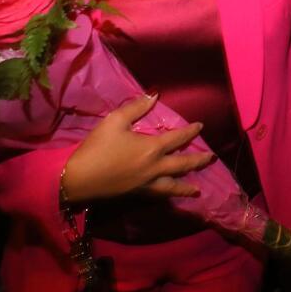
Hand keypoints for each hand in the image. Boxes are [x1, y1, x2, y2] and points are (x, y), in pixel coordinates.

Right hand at [61, 95, 213, 204]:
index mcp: (152, 148)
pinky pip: (159, 194)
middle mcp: (155, 168)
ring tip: (198, 188)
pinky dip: (169, 194)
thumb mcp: (115, 121)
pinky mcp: (137, 194)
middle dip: (199, 160)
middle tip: (212, 158)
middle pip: (183, 165)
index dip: (191, 131)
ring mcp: (147, 184)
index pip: (178, 138)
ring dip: (188, 185)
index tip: (200, 126)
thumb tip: (154, 96)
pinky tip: (171, 194)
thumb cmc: (97, 147)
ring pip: (174, 185)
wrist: (78, 179)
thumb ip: (136, 108)